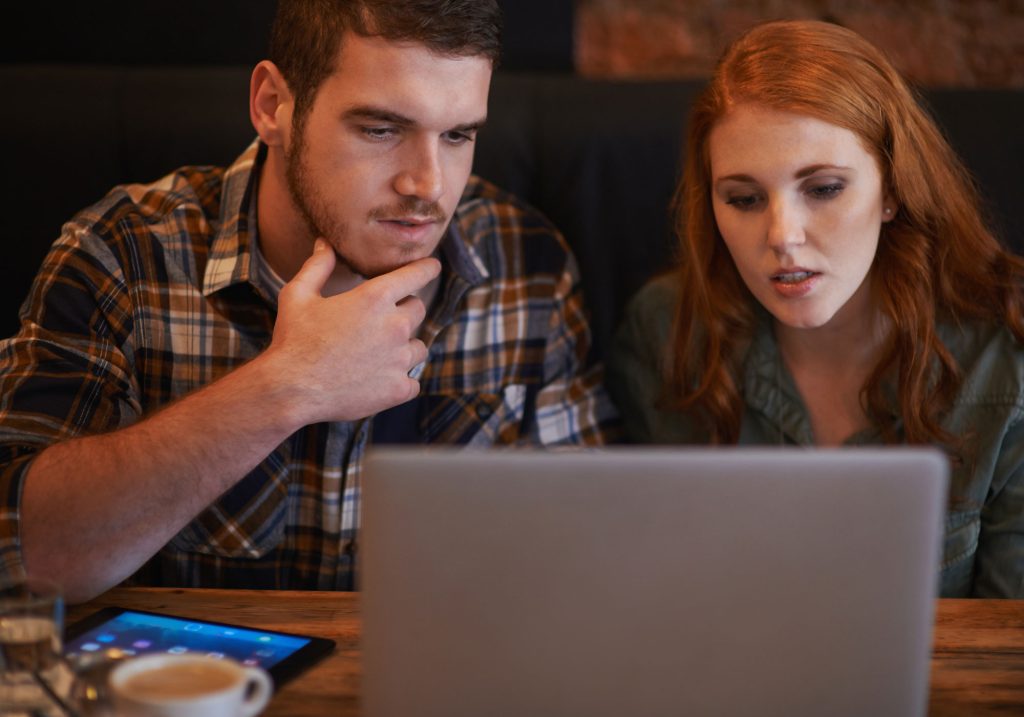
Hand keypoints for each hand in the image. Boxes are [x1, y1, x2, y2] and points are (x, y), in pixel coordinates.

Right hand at [264, 238, 440, 423]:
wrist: (290, 390)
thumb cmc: (293, 340)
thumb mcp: (298, 295)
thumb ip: (317, 266)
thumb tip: (325, 243)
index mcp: (375, 297)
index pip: (417, 274)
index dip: (427, 268)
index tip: (433, 266)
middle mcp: (395, 326)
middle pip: (418, 309)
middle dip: (403, 311)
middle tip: (379, 321)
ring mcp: (400, 359)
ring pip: (418, 347)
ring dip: (404, 348)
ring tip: (376, 354)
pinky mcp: (399, 388)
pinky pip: (413, 381)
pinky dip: (399, 380)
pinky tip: (378, 380)